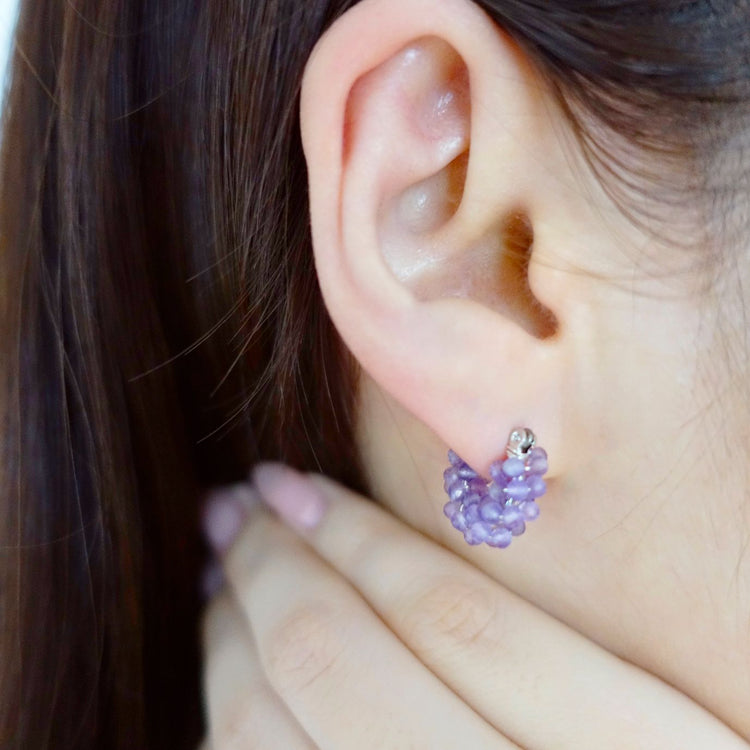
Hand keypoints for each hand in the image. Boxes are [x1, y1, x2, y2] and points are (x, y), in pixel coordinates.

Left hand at [200, 465, 746, 749]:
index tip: (290, 479)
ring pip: (264, 736)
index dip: (353, 531)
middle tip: (235, 506)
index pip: (450, 615)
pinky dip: (224, 726)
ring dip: (227, 635)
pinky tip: (228, 676)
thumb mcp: (647, 723)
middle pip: (336, 662)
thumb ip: (538, 646)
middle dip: (267, 564)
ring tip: (221, 573)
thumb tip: (384, 548)